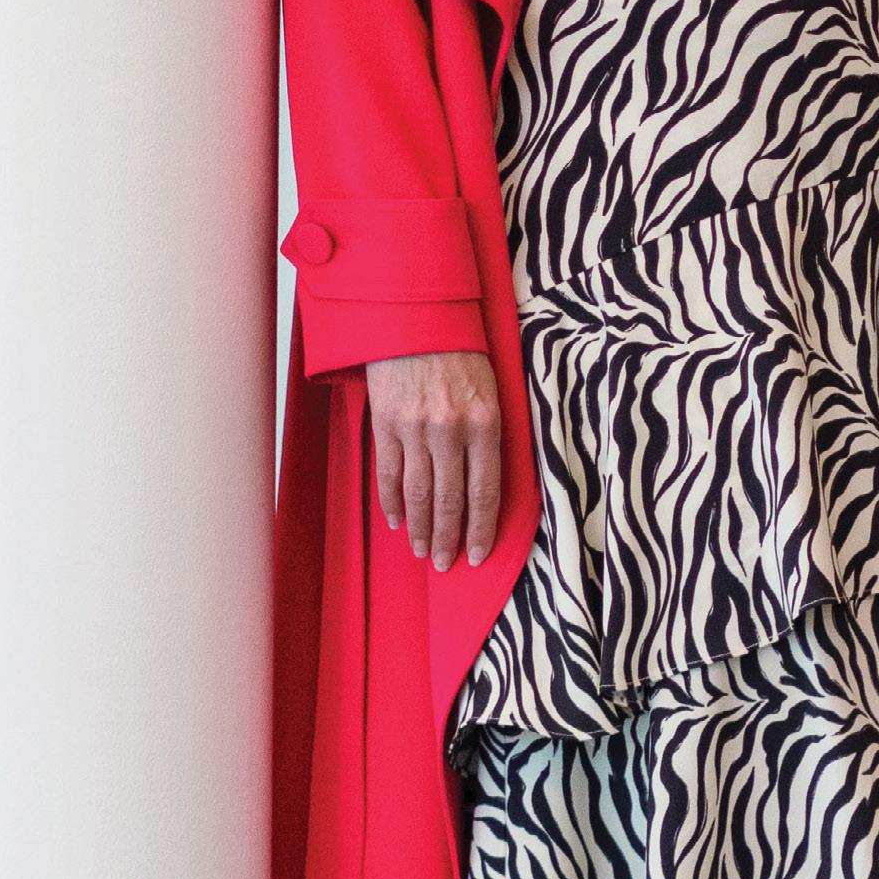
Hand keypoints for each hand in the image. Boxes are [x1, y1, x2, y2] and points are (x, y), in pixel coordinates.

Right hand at [365, 350, 501, 568]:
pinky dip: (391, 502)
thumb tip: (488, 483)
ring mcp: (415, 428)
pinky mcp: (386, 423)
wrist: (416, 314)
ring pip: (418, 493)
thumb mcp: (492, 389)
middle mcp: (450, 430)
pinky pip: (388, 473)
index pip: (485, 492)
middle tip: (446, 564)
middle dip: (449, 538)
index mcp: (485, 423)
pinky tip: (397, 520)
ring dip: (421, 528)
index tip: (477, 555)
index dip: (481, 529)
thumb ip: (491, 434)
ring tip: (424, 551)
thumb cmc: (460, 351)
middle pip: (450, 500)